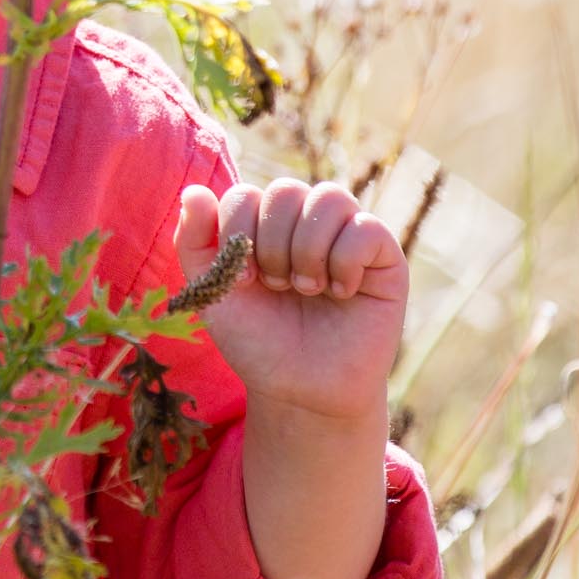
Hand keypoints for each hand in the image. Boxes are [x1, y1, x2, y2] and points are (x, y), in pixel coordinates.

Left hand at [173, 178, 407, 424]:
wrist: (300, 389)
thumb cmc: (257, 339)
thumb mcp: (212, 289)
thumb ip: (194, 240)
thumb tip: (193, 190)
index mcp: (263, 223)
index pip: (245, 194)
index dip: (238, 232)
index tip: (243, 282)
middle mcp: (305, 222)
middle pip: (285, 190)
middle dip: (272, 243)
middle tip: (276, 286)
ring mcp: (347, 236)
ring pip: (330, 197)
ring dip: (308, 248)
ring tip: (307, 288)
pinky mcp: (385, 259)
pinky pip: (368, 227)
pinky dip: (346, 260)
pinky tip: (341, 292)